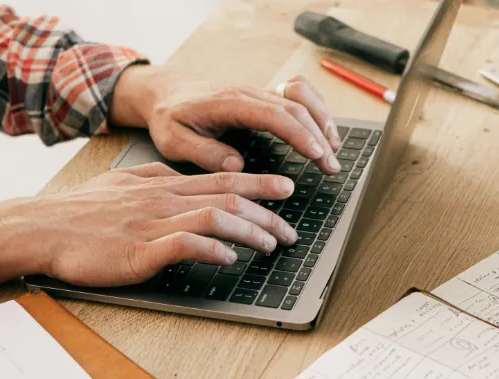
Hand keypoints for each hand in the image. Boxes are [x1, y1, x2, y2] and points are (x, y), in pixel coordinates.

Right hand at [0, 163, 297, 286]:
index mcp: (162, 185)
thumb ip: (153, 178)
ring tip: (271, 245)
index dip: (259, 184)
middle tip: (291, 229)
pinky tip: (228, 258)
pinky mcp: (139, 250)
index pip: (221, 179)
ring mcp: (152, 223)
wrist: (42, 228)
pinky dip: (212, 250)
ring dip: (249, 231)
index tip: (287, 189)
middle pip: (227, 198)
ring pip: (214, 219)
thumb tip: (177, 176)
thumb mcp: (121, 181)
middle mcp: (163, 199)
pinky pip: (184, 245)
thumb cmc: (79, 211)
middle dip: (266, 213)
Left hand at [110, 65, 343, 174]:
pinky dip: (315, 110)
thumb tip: (236, 166)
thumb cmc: (169, 117)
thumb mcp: (173, 140)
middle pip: (295, 107)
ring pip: (301, 99)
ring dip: (323, 121)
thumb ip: (204, 152)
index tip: (317, 154)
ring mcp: (257, 92)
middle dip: (319, 136)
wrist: (164, 92)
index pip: (274, 115)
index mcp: (229, 102)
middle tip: (332, 166)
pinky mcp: (262, 97)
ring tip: (335, 150)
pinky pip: (297, 95)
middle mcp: (248, 93)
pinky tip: (324, 131)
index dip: (299, 134)